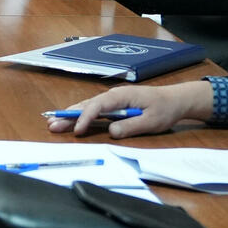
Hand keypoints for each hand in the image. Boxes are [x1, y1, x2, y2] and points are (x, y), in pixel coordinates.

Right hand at [47, 81, 214, 137]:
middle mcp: (113, 95)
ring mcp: (112, 100)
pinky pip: (93, 109)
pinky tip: (69, 120)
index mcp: (121, 96)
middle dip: (68, 115)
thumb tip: (111, 132)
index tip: (78, 131)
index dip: (85, 118)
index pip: (97, 106)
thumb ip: (131, 126)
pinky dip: (80, 115)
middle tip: (51, 124)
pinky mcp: (113, 106)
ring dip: (70, 115)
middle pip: (86, 105)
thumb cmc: (165, 109)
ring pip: (87, 106)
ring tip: (53, 122)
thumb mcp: (152, 121)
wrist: (176, 100)